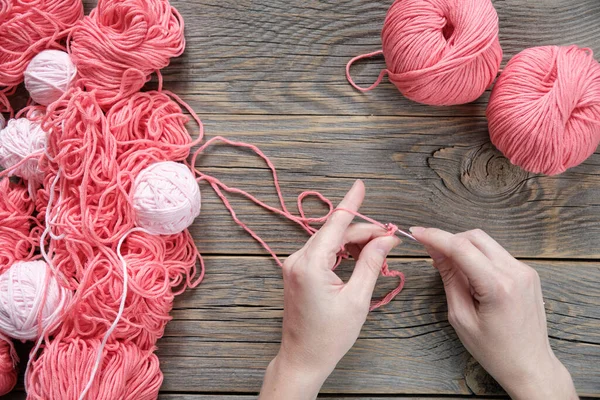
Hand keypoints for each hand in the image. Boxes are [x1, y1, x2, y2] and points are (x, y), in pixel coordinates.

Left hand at [259, 180, 400, 399]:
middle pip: (334, 233)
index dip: (351, 204)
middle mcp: (297, 260)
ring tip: (380, 251)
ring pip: (329, 242)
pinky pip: (322, 252)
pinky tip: (360, 257)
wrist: (303, 358)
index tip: (360, 185)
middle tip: (391, 239)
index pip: (335, 224)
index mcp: (310, 264)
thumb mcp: (357, 299)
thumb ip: (371, 263)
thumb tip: (386, 239)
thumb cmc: (329, 336)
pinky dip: (342, 252)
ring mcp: (294, 266)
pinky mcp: (297, 272)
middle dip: (363, 232)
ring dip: (353, 242)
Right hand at [410, 227, 577, 399]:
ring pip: (486, 242)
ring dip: (463, 247)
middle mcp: (515, 272)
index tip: (415, 233)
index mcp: (498, 286)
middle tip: (431, 253)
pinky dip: (478, 256)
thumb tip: (435, 251)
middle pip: (474, 237)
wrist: (531, 365)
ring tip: (450, 268)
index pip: (461, 247)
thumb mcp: (461, 317)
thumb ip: (449, 279)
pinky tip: (469, 274)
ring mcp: (525, 270)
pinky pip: (496, 253)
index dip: (435, 237)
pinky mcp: (527, 273)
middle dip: (449, 240)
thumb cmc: (495, 350)